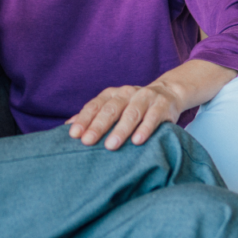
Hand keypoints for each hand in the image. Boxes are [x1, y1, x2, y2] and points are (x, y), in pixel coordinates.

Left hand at [67, 81, 183, 149]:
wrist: (168, 92)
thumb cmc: (133, 104)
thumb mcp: (113, 106)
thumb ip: (93, 115)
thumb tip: (69, 127)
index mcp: (112, 94)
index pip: (95, 105)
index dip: (84, 119)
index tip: (74, 134)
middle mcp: (127, 94)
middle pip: (111, 110)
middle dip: (98, 126)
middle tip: (87, 141)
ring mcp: (145, 98)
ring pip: (131, 114)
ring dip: (120, 130)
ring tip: (111, 145)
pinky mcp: (162, 106)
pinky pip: (153, 118)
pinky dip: (145, 129)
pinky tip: (137, 141)